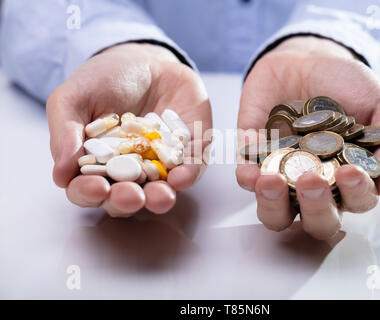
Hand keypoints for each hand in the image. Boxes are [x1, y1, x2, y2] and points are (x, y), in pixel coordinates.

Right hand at [47, 43, 211, 216]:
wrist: (145, 60)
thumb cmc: (104, 81)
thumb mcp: (73, 97)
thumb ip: (64, 132)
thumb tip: (61, 174)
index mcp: (96, 165)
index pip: (88, 189)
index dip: (89, 193)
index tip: (96, 187)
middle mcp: (129, 172)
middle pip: (126, 198)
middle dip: (127, 201)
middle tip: (130, 196)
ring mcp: (161, 165)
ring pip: (161, 191)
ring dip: (161, 198)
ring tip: (161, 196)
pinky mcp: (190, 152)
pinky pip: (193, 168)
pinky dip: (189, 173)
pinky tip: (183, 176)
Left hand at [236, 36, 379, 238]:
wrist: (307, 57)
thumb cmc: (346, 85)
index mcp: (348, 178)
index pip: (356, 202)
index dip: (355, 194)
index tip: (350, 171)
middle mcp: (316, 185)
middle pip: (316, 219)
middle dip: (315, 207)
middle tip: (313, 182)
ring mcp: (283, 175)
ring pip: (276, 213)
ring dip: (273, 205)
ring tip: (273, 182)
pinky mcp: (254, 159)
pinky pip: (246, 179)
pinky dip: (246, 180)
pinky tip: (249, 173)